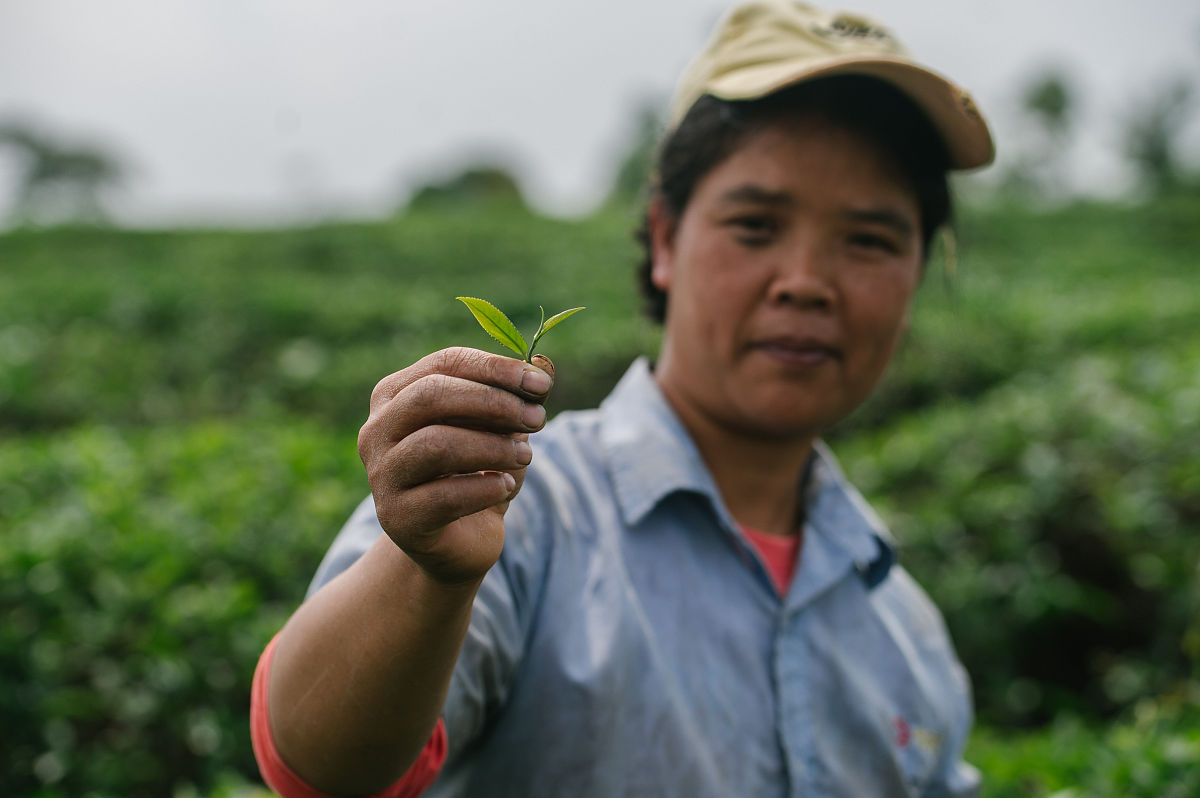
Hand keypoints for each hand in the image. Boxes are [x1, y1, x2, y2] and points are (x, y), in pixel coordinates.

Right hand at [356, 347, 552, 584]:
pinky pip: (444, 496)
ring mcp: (382, 474)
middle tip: (537, 419)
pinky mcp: (397, 517)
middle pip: (431, 396)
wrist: (459, 539)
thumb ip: (518, 397)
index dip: (495, 369)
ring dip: (492, 447)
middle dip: (493, 403)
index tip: (542, 384)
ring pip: (436, 445)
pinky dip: (484, 488)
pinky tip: (505, 487)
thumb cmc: (478, 471)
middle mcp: (377, 429)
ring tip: (526, 456)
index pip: (445, 363)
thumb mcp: (501, 429)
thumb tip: (543, 366)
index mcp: (396, 394)